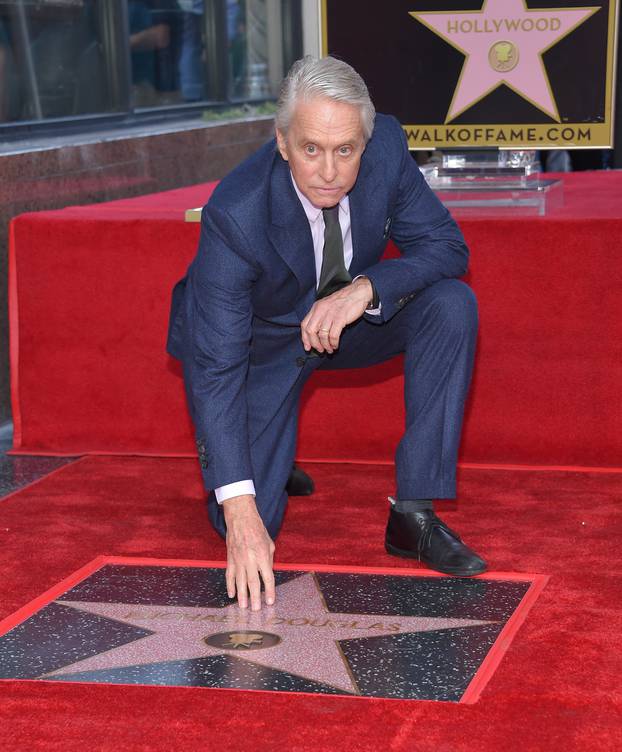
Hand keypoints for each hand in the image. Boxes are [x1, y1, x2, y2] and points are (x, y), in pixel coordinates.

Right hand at [223, 494, 275, 610]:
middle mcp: (250, 560)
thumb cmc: (257, 530)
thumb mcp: (269, 543)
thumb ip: (269, 560)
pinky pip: (229, 575)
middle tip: (255, 610)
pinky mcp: (230, 559)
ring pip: (240, 582)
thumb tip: (267, 573)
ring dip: (242, 596)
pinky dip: (230, 586)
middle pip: (253, 583)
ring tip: (243, 607)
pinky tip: (231, 594)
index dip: (270, 591)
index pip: (268, 578)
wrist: (241, 519)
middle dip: (255, 598)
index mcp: (263, 556)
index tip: (270, 601)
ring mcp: (238, 560)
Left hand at [301, 277, 372, 353]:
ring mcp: (330, 314)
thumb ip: (320, 317)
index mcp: (316, 307)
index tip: (308, 347)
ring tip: (329, 349)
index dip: (305, 338)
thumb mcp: (327, 306)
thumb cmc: (344, 301)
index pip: (304, 325)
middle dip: (314, 344)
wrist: (358, 292)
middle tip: (320, 350)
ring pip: (322, 335)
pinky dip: (333, 342)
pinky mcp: (340, 317)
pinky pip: (333, 334)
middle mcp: (321, 310)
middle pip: (311, 331)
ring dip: (325, 345)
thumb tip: (316, 334)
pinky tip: (335, 345)